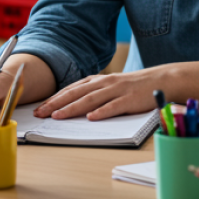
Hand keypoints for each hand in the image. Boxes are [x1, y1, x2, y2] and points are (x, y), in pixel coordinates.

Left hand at [34, 70, 163, 120]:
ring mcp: (116, 91)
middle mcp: (104, 83)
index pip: (71, 89)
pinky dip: (102, 112)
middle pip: (76, 93)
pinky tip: (91, 118)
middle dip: (56, 103)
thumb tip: (72, 106)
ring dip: (72, 108)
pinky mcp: (129, 100)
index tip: (39, 107)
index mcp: (97, 80)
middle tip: (40, 113)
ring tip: (58, 116)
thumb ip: (93, 93)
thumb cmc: (132, 87)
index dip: (54, 98)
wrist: (159, 80)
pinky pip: (113, 107)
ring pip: (90, 100)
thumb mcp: (109, 86)